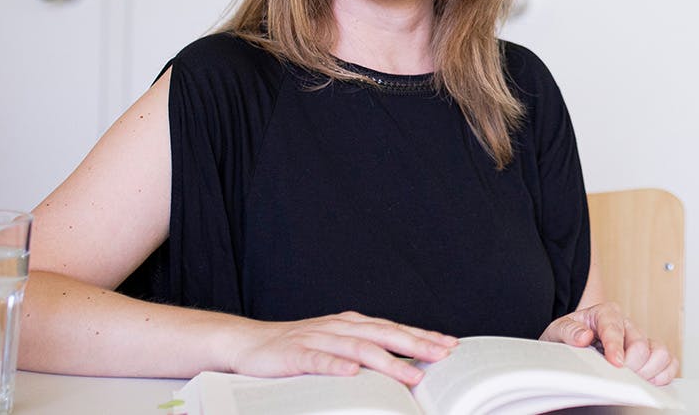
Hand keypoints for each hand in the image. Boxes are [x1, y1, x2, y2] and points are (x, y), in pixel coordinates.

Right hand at [226, 311, 457, 385]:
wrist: (249, 343)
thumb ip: (365, 350)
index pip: (394, 328)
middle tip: (442, 355)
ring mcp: (317, 339)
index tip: (450, 345)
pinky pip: (318, 361)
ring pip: (357, 348)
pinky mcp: (295, 355)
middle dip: (415, 345)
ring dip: (386, 362)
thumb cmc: (297, 347)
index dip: (422, 336)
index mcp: (351, 324)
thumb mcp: (336, 345)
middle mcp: (338, 327)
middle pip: (383, 334)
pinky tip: (352, 374)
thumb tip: (404, 364)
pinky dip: (336, 366)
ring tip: (410, 374)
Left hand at [539, 302, 677, 385]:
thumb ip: (569, 331)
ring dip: (649, 370)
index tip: (615, 362)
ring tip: (633, 379)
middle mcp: (627, 325)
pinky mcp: (650, 354)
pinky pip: (668, 362)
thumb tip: (584, 336)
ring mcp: (641, 339)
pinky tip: (648, 381)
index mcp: (606, 313)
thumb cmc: (569, 336)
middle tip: (617, 376)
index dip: (616, 347)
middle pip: (640, 345)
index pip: (615, 327)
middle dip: (630, 365)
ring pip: (660, 353)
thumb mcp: (558, 330)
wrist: (573, 341)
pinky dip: (663, 374)